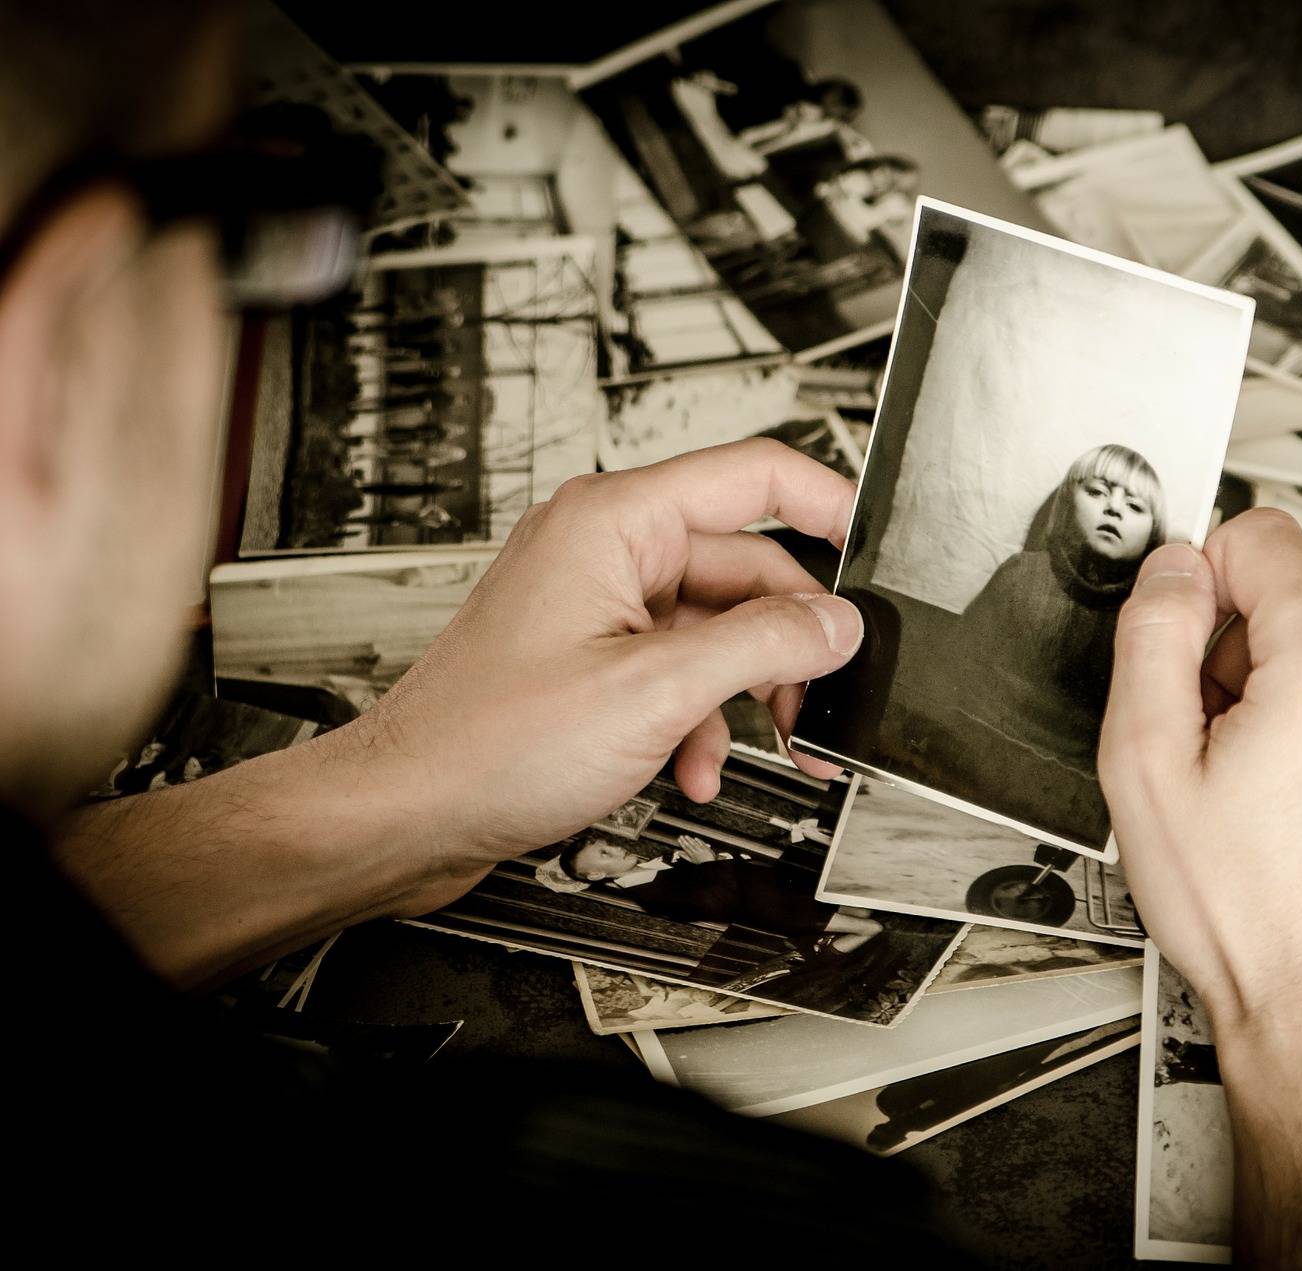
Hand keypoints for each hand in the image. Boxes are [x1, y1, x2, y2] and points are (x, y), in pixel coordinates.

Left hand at [356, 439, 862, 911]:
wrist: (406, 813)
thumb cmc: (488, 744)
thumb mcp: (656, 692)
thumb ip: (763, 646)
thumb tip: (836, 624)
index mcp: (616, 521)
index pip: (755, 475)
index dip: (829, 503)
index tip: (876, 547)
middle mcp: (607, 548)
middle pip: (746, 568)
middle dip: (790, 643)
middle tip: (820, 704)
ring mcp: (597, 603)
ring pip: (719, 628)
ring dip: (746, 695)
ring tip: (765, 750)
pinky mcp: (591, 656)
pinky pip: (680, 668)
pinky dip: (700, 719)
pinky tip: (693, 768)